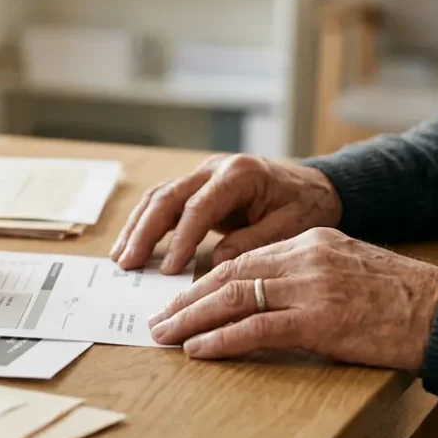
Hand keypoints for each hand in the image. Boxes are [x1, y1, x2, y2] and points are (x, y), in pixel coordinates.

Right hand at [111, 154, 342, 273]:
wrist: (316, 188)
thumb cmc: (307, 207)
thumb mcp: (291, 227)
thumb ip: (253, 242)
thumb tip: (216, 262)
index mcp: (239, 174)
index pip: (199, 207)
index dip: (181, 239)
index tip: (168, 269)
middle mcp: (215, 168)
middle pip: (167, 197)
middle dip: (144, 232)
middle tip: (127, 263)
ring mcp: (203, 175)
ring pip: (158, 197)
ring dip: (137, 228)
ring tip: (121, 258)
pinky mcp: (197, 187)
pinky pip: (164, 203)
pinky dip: (146, 224)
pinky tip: (133, 246)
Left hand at [148, 229, 437, 371]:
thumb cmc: (403, 299)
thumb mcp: (348, 269)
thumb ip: (307, 274)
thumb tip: (264, 297)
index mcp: (310, 241)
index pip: (242, 258)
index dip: (205, 280)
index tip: (179, 297)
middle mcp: (305, 258)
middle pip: (228, 274)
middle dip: (187, 299)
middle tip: (159, 318)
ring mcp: (311, 287)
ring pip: (233, 298)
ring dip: (192, 319)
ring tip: (165, 335)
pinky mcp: (319, 320)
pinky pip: (255, 329)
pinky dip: (221, 340)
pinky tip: (198, 349)